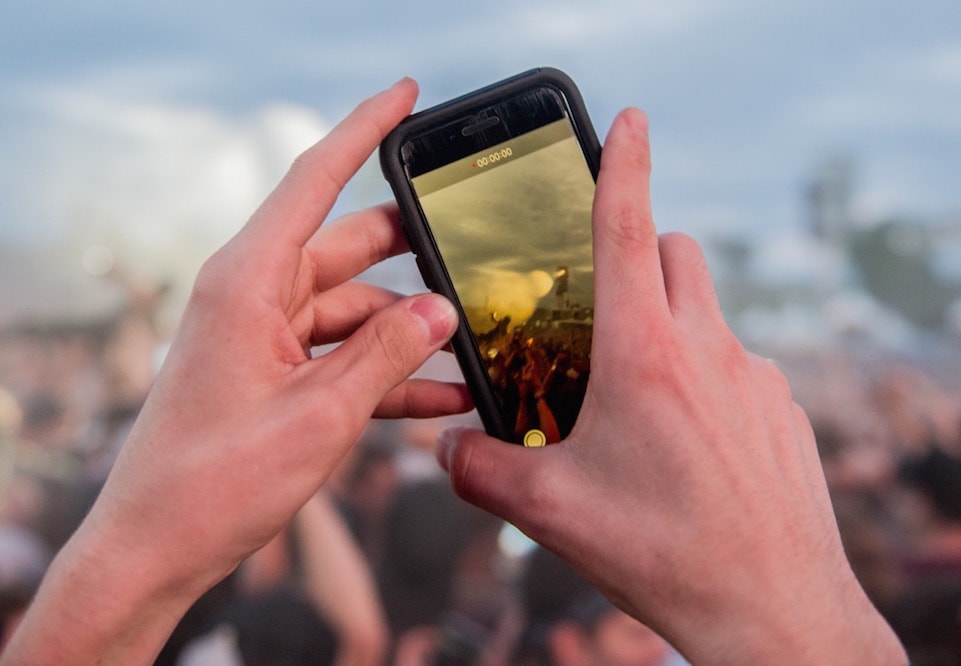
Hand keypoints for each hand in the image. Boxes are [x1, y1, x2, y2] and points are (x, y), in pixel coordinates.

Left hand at [3, 78, 469, 662]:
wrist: (160, 547)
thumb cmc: (216, 481)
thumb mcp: (320, 415)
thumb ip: (387, 355)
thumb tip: (442, 310)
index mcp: (248, 281)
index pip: (314, 180)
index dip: (365, 130)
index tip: (408, 95)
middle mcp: (255, 295)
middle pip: (348, 247)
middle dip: (413, 253)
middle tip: (473, 254)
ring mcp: (266, 336)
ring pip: (355, 307)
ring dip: (408, 330)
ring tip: (469, 351)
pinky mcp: (276, 373)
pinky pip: (343, 355)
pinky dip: (388, 372)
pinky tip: (442, 397)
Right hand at [438, 109, 905, 662]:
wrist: (774, 611)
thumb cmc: (663, 554)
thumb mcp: (550, 513)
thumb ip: (481, 468)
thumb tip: (447, 447)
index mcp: (644, 354)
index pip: (630, 229)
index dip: (624, 164)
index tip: (630, 121)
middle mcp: (708, 349)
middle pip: (679, 254)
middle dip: (644, 255)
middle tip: (606, 312)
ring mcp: (756, 377)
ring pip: (711, 311)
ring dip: (673, 323)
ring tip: (639, 395)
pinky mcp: (783, 409)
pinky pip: (740, 364)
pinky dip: (708, 376)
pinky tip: (689, 443)